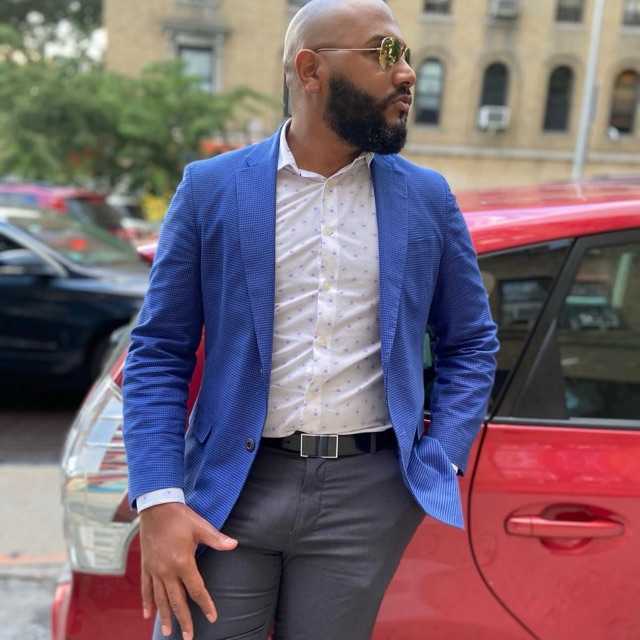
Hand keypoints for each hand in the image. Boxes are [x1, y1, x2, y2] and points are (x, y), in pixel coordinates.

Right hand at [139, 502, 237, 638]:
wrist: (155, 506)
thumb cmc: (180, 516)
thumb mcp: (201, 526)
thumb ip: (217, 539)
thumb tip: (234, 545)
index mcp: (183, 562)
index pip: (196, 590)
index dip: (205, 604)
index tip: (212, 617)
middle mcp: (167, 570)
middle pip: (177, 600)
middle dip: (184, 620)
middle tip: (188, 637)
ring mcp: (154, 569)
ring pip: (160, 598)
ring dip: (165, 616)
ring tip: (168, 632)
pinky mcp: (146, 565)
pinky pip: (146, 588)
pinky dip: (147, 602)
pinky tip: (148, 614)